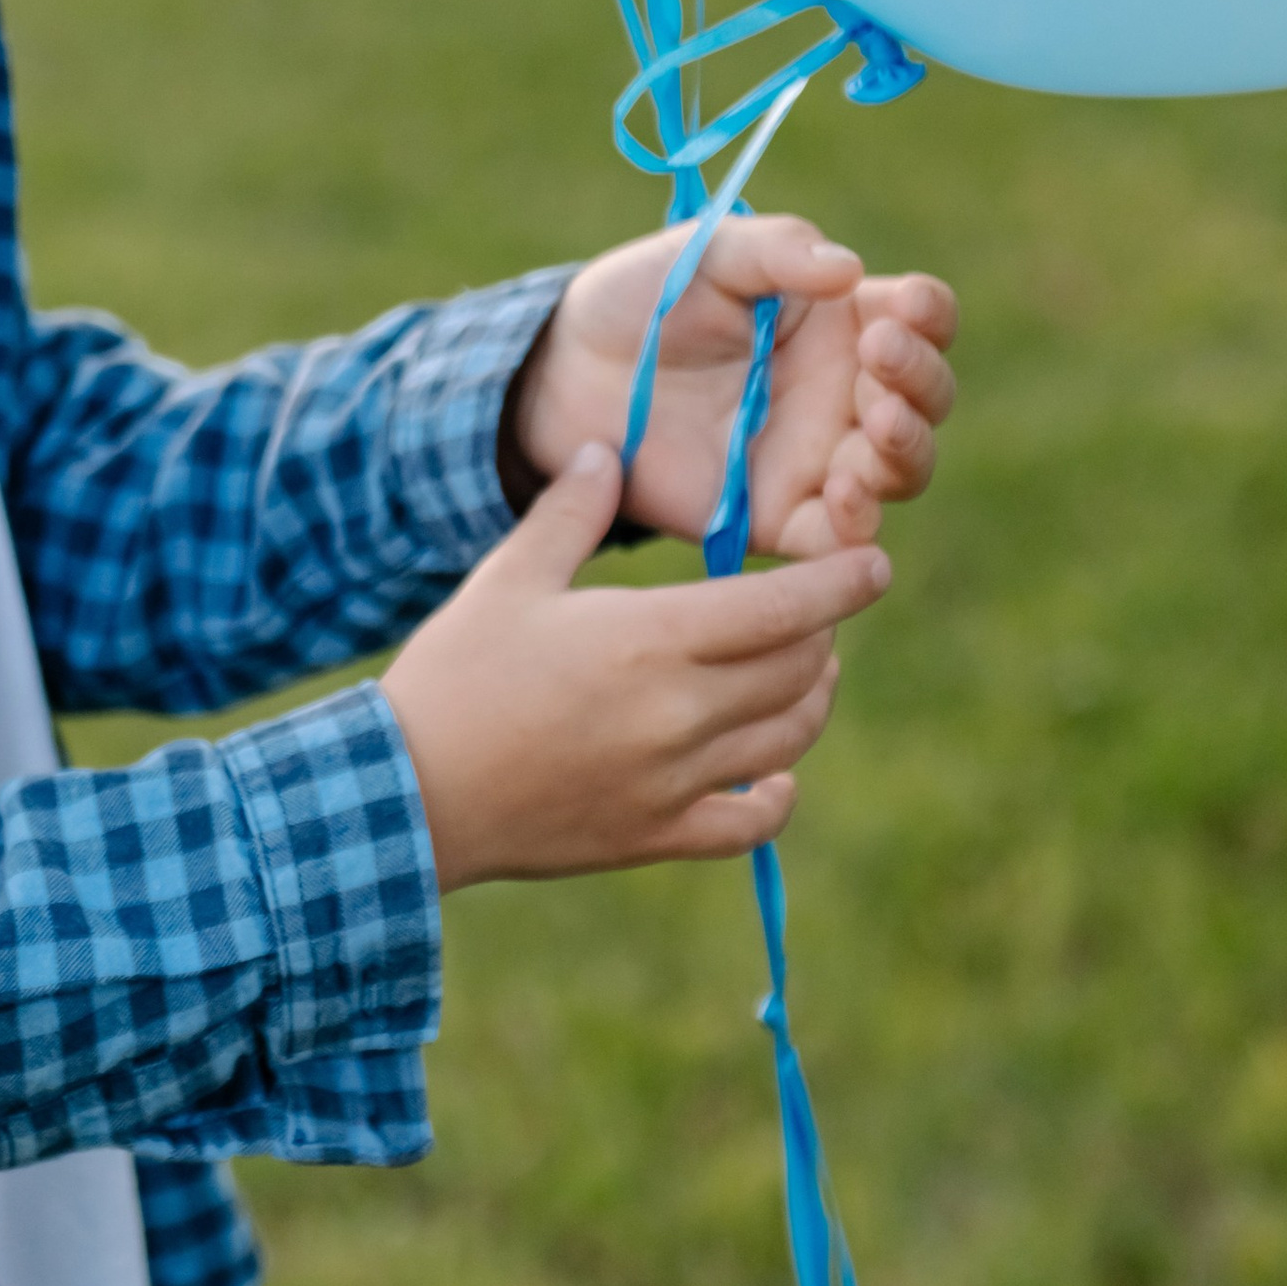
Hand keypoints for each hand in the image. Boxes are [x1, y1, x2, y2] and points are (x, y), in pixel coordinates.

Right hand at [385, 445, 889, 889]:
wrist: (410, 792)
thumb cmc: (455, 673)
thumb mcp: (508, 579)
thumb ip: (570, 513)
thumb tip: (606, 449)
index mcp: (651, 639)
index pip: (784, 609)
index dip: (841, 584)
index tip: (876, 565)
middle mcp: (680, 713)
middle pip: (798, 671)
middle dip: (820, 635)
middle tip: (809, 613)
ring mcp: (674, 782)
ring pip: (788, 740)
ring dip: (809, 701)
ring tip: (802, 674)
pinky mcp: (656, 835)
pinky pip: (750, 823)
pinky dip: (777, 798)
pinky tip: (775, 778)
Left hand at [512, 211, 957, 556]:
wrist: (567, 374)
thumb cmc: (644, 299)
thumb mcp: (705, 254)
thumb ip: (775, 252)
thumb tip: (851, 271)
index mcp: (843, 319)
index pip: (920, 316)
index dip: (928, 314)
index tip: (905, 309)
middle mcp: (844, 392)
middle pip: (926, 398)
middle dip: (921, 380)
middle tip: (880, 358)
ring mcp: (817, 458)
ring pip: (901, 470)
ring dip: (906, 449)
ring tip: (877, 424)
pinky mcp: (777, 517)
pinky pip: (837, 540)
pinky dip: (856, 527)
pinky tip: (843, 495)